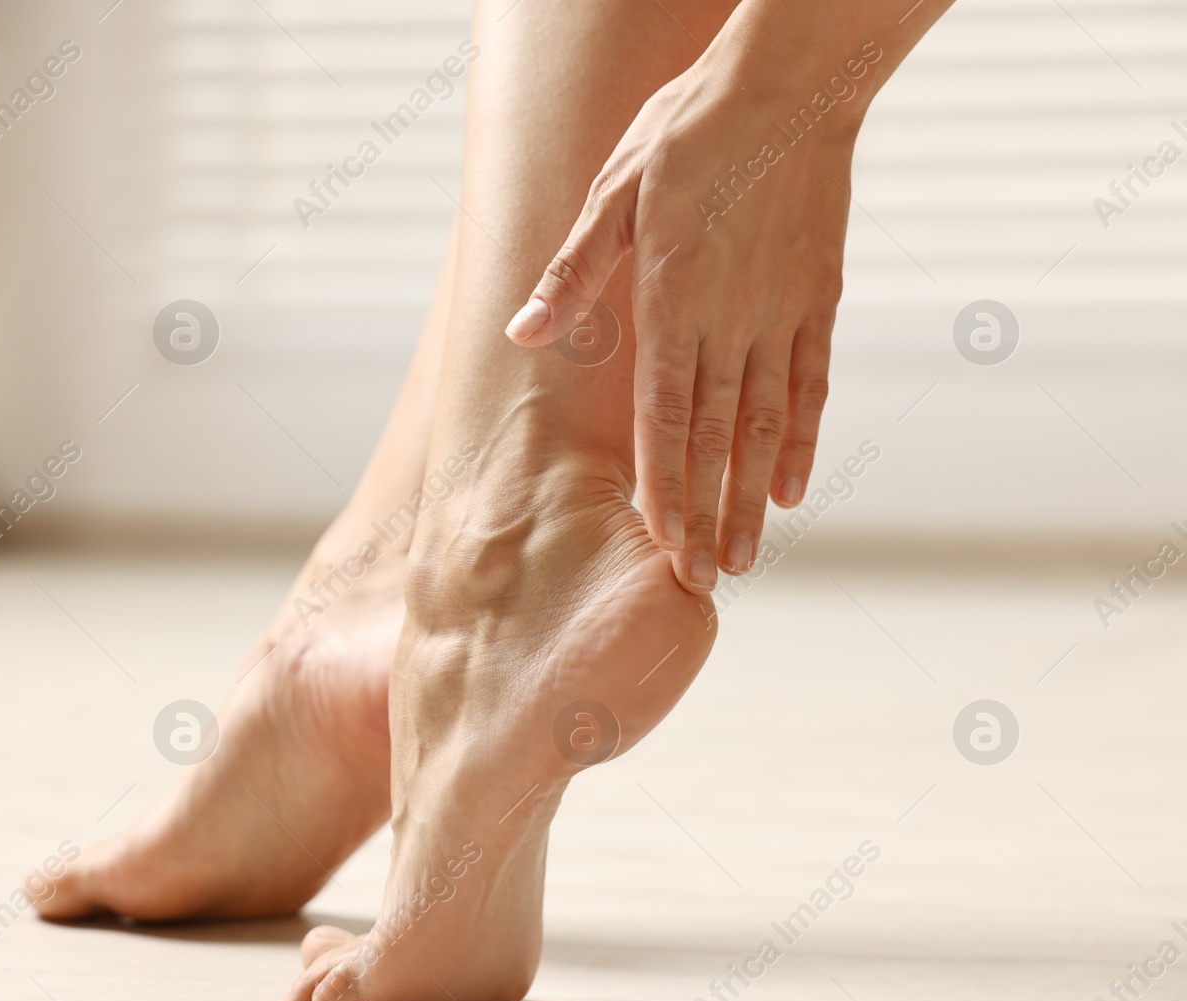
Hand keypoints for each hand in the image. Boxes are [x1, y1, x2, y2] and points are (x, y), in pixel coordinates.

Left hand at [505, 57, 859, 593]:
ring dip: (754, 494)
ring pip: (768, 422)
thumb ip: (573, 270)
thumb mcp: (614, 191)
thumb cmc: (690, 131)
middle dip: (708, 511)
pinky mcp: (817, 298)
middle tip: (704, 579)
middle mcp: (732, 319)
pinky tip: (793, 485)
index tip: (664, 545)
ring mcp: (781, 313)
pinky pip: (811, 383)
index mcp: (674, 299)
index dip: (666, 484)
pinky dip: (804, 438)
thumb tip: (521, 328)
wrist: (791, 83)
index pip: (667, 414)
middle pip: (719, 436)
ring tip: (747, 555)